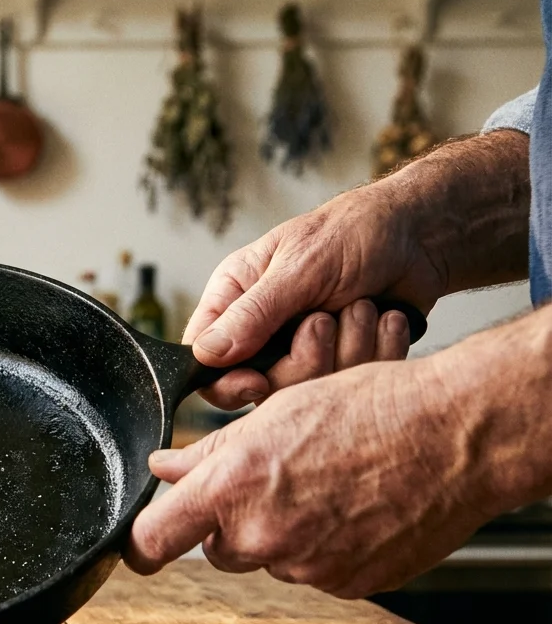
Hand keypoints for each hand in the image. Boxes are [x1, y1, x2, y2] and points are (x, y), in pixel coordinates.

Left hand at [125, 358, 496, 598]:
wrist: (454, 435)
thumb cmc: (368, 409)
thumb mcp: (273, 414)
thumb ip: (207, 453)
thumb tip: (162, 468)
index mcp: (233, 488)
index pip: (156, 538)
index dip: (139, 544)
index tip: (134, 546)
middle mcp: (265, 536)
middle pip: (219, 547)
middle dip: (230, 521)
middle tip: (269, 480)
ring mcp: (309, 567)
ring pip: (271, 556)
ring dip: (283, 530)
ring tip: (324, 483)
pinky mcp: (350, 584)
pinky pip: (317, 570)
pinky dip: (325, 546)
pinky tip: (352, 506)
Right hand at [186, 185, 441, 407]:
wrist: (421, 237)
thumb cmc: (354, 234)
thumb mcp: (299, 268)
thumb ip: (253, 313)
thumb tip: (207, 354)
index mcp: (234, 297)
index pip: (202, 358)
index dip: (225, 380)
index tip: (258, 382)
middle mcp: (261, 328)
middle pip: (256, 384)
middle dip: (301, 361)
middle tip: (324, 323)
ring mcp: (300, 348)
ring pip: (305, 389)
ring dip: (345, 348)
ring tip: (361, 308)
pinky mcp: (340, 361)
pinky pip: (347, 384)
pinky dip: (373, 351)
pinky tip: (382, 319)